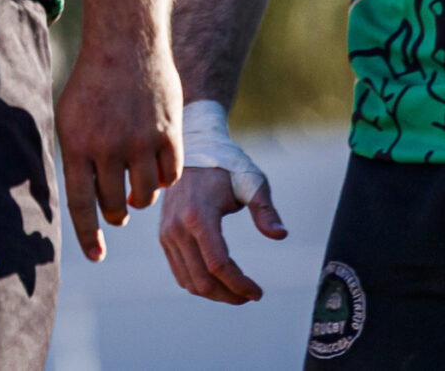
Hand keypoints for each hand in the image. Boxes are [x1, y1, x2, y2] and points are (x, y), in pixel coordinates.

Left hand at [55, 44, 182, 261]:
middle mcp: (108, 146)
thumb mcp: (69, 116)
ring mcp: (141, 141)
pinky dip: (164, 177)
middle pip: (115, 204)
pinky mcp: (168, 134)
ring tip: (136, 185)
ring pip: (145, 195)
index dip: (89, 235)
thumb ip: (74, 158)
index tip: (98, 256)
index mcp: (77, 143)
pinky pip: (170, 176)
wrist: (126, 43)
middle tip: (119, 209)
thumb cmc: (93, 83)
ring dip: (141, 197)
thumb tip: (78, 202)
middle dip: (117, 212)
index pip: (81, 203)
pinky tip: (157, 166)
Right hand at [158, 163, 287, 302]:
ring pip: (189, 281)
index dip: (240, 284)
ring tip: (237, 291)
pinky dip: (199, 284)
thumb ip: (265, 210)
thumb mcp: (251, 182)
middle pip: (202, 280)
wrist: (193, 149)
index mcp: (198, 215)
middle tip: (250, 295)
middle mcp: (177, 227)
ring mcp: (167, 233)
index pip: (218, 265)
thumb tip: (280, 235)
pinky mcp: (164, 236)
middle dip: (229, 295)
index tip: (258, 293)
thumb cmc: (226, 166)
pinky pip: (180, 272)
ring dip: (215, 293)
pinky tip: (220, 280)